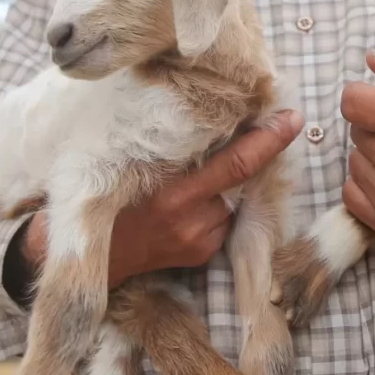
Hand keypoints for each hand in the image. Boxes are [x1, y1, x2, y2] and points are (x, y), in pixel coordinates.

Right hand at [17, 109, 304, 288]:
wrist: (82, 258)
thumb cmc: (101, 196)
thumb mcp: (128, 165)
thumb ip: (168, 147)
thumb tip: (209, 116)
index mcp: (170, 195)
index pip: (236, 164)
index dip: (268, 140)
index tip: (292, 117)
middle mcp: (190, 220)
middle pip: (240, 179)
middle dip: (254, 152)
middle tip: (266, 124)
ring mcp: (198, 241)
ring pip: (232, 199)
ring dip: (228, 183)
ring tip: (194, 175)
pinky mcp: (200, 255)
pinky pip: (223, 220)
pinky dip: (217, 206)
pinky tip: (191, 204)